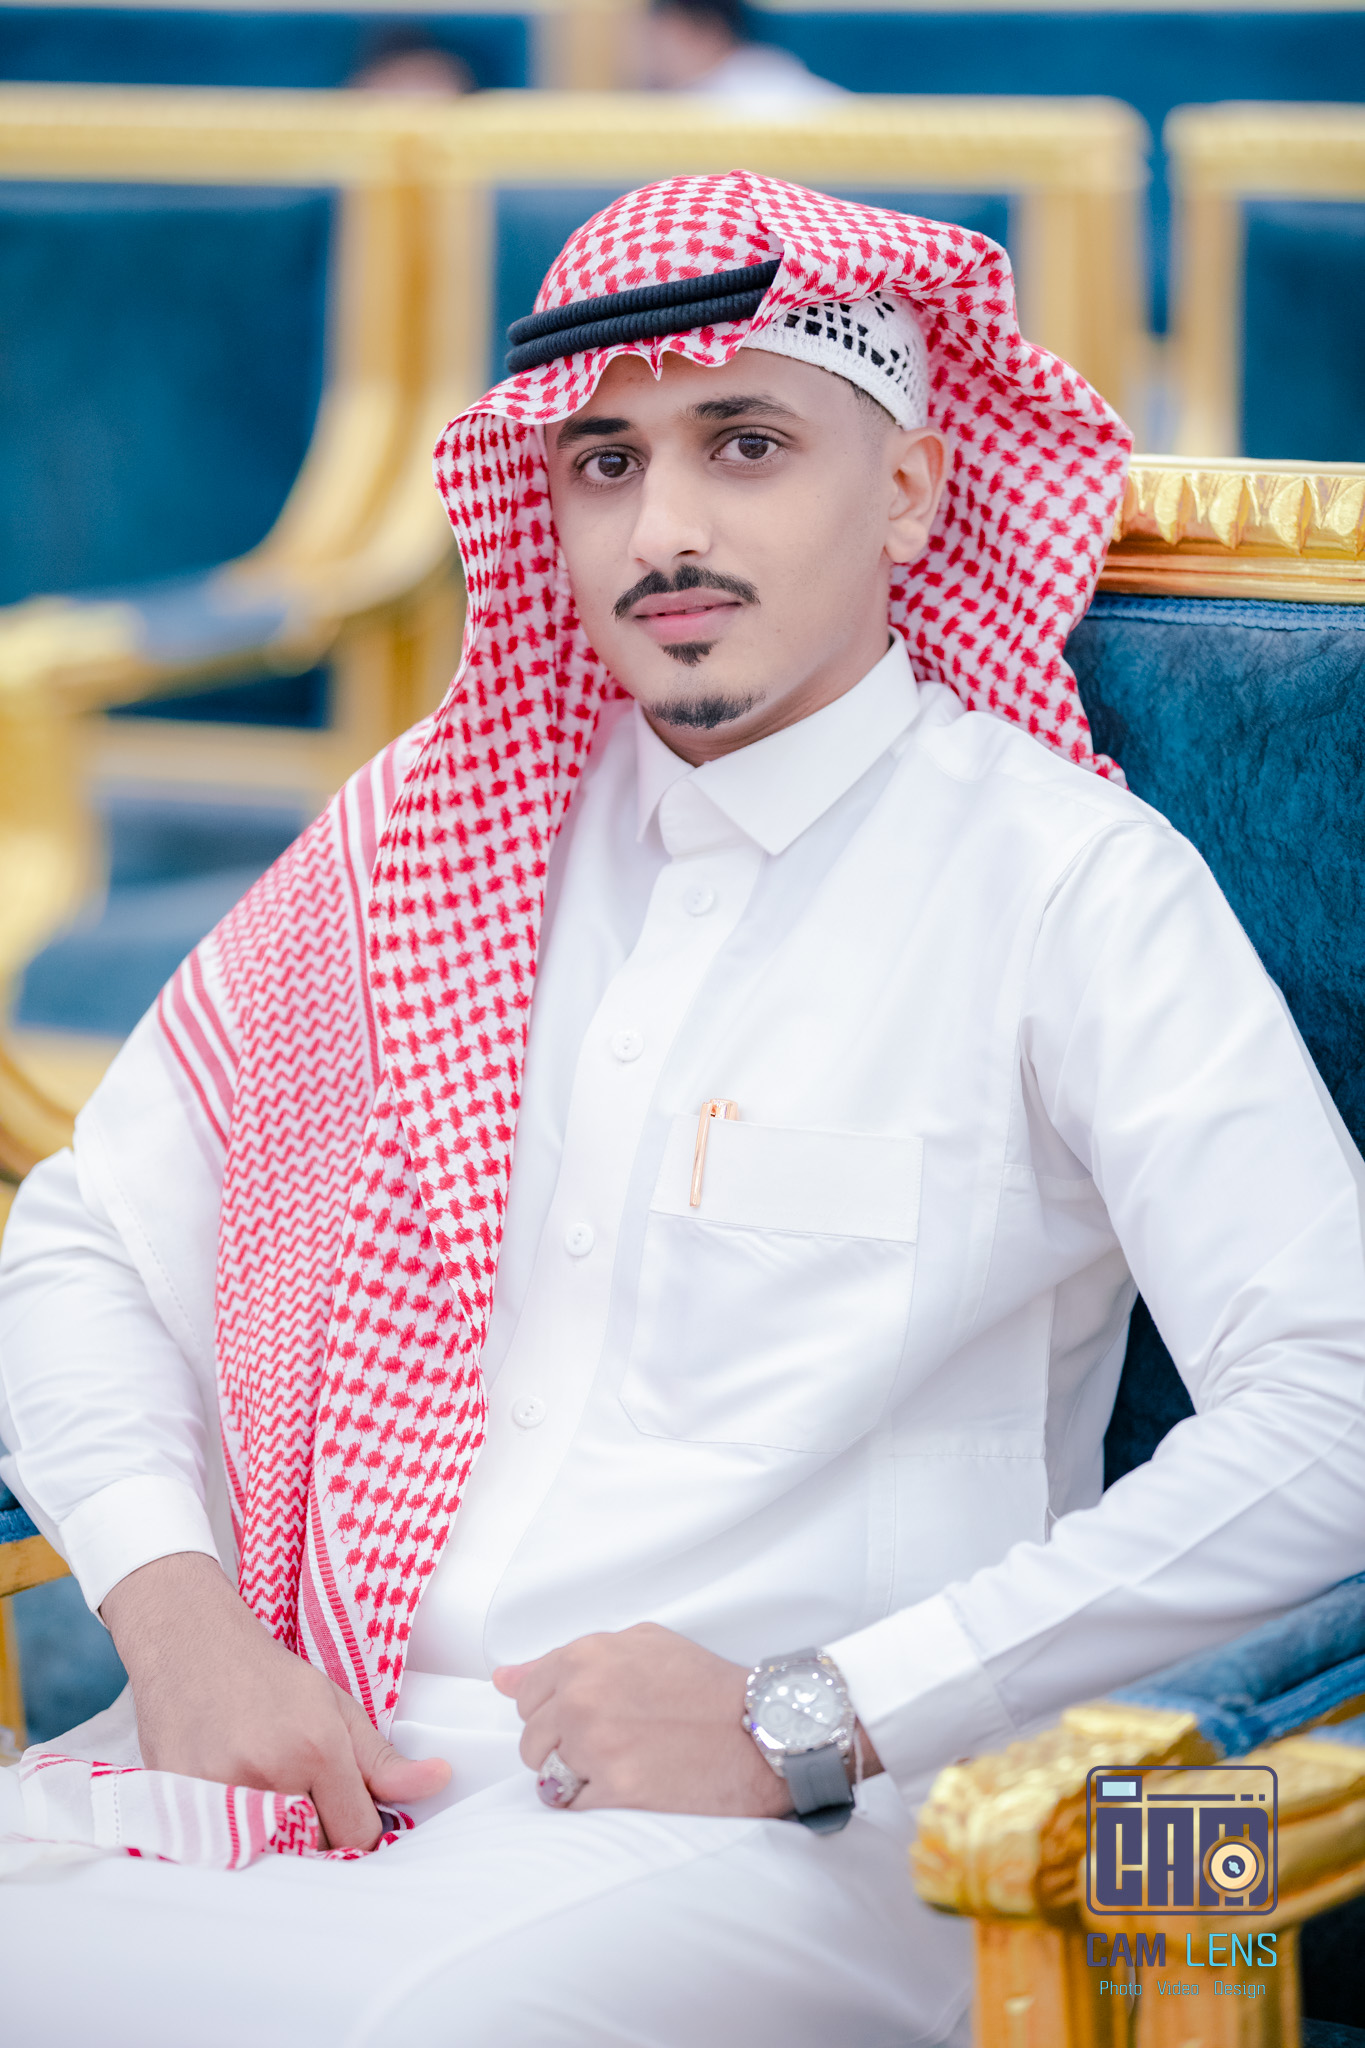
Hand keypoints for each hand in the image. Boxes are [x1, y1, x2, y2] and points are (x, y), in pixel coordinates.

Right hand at [102, 1551, 449, 1849]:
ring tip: (270, 1794)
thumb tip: (439, 1780)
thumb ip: (384, 1760)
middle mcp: (270, 1774)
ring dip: (279, 1841)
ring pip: (272, 1857)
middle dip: (319, 1833)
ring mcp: (220, 1794)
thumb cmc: (268, 1679)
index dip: (361, 1829)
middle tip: (303, 1793)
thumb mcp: (337, 1709)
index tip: (351, 1812)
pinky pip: (226, 1853)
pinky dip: (237, 1841)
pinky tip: (236, 1804)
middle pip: (315, 1851)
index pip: (358, 1834)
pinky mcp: (180, 1808)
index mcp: (316, 1748)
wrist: (192, 1650)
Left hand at [494, 1621, 879, 1816]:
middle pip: (530, 1738)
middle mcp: (582, 1697)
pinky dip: (593, 1802)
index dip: (555, 1709)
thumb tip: (502, 1678)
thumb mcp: (641, 1646)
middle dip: (561, 1744)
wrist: (761, 1731)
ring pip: (545, 1774)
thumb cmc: (706, 1685)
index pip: (526, 1692)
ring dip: (574, 1775)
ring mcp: (595, 1745)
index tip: (586, 1716)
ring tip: (623, 1764)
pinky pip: (570, 1805)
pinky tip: (632, 1785)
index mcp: (586, 1656)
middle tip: (614, 1742)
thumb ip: (567, 1659)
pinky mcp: (614, 1790)